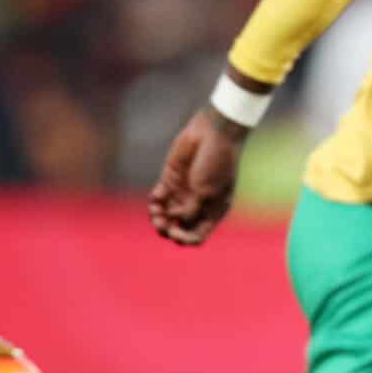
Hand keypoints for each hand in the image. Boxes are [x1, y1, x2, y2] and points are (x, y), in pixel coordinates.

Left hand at [147, 110, 243, 245]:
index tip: (175, 231)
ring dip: (158, 217)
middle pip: (179, 228)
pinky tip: (157, 196)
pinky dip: (155, 202)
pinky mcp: (171, 181)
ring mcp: (183, 194)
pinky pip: (158, 199)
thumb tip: (177, 222)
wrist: (212, 134)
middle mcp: (198, 206)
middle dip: (168, 229)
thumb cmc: (216, 163)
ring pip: (165, 215)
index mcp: (212, 212)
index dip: (185, 238)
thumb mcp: (206, 191)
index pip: (197, 236)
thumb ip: (191, 210)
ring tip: (156, 210)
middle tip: (162, 222)